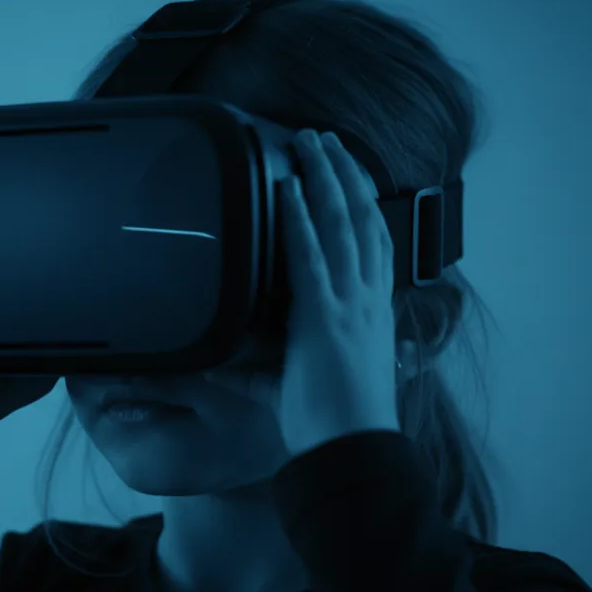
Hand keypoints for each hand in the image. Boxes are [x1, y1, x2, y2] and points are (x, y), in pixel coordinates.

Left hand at [214, 129, 401, 456]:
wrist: (350, 451)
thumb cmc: (333, 425)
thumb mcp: (293, 385)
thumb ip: (259, 366)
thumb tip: (218, 362)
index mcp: (370, 313)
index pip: (373, 244)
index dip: (363, 203)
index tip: (350, 172)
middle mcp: (367, 301)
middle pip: (363, 220)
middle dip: (345, 174)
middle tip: (326, 140)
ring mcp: (349, 306)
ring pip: (343, 225)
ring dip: (326, 178)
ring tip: (311, 143)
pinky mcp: (323, 318)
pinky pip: (312, 257)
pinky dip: (301, 219)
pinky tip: (289, 189)